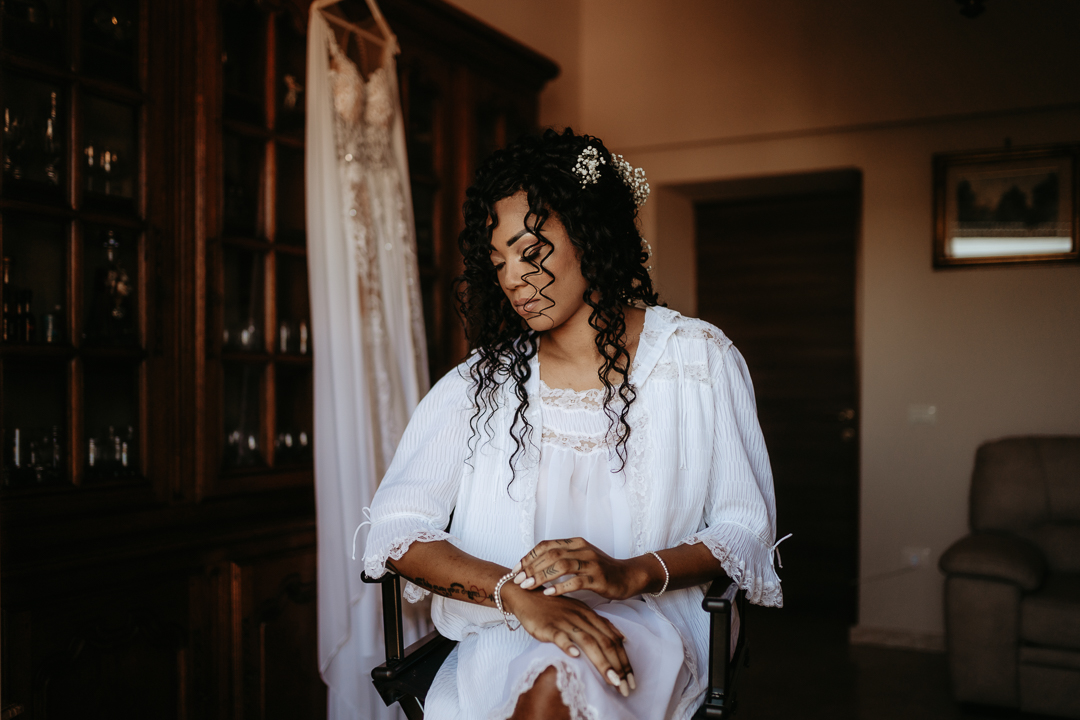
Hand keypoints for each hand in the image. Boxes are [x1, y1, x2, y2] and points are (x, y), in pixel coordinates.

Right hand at [501, 582, 634, 696]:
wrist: (528, 595)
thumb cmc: (555, 607)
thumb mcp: (581, 612)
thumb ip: (600, 624)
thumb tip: (621, 638)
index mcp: (591, 616)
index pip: (613, 639)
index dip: (624, 660)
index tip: (632, 680)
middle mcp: (581, 618)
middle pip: (605, 642)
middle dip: (618, 666)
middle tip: (627, 687)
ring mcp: (565, 622)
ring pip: (588, 642)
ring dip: (602, 662)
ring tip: (612, 680)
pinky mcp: (548, 626)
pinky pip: (559, 635)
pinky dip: (568, 645)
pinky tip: (575, 656)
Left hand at [513, 537, 646, 600]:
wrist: (627, 576)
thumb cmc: (600, 570)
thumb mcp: (580, 558)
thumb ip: (561, 558)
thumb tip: (534, 565)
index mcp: (575, 543)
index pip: (546, 545)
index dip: (529, 556)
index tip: (516, 569)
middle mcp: (582, 549)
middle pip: (551, 554)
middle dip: (531, 567)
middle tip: (518, 580)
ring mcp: (591, 563)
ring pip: (561, 566)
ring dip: (542, 576)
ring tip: (528, 586)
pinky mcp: (598, 578)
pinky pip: (575, 582)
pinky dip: (560, 587)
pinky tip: (548, 594)